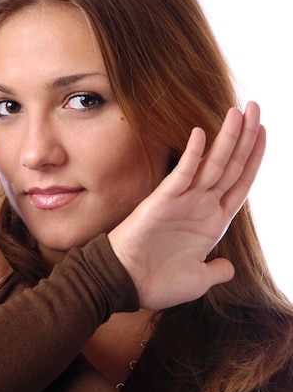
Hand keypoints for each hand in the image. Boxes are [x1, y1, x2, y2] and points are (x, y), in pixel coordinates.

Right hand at [108, 101, 264, 310]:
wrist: (128, 284)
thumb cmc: (159, 283)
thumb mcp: (198, 279)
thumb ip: (217, 270)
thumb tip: (230, 268)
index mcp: (214, 222)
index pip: (241, 183)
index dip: (254, 158)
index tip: (264, 131)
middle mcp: (201, 206)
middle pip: (231, 166)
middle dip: (246, 137)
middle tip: (255, 107)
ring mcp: (183, 201)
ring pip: (212, 165)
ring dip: (227, 138)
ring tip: (240, 111)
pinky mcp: (162, 201)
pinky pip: (181, 174)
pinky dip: (191, 155)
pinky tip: (201, 133)